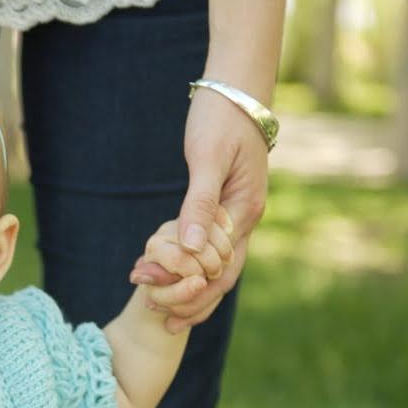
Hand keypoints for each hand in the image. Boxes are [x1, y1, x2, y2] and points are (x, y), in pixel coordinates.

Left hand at [130, 84, 270, 329]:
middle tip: (161, 323)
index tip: (160, 307)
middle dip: (193, 300)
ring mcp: (239, 214)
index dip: (192, 292)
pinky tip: (175, 280)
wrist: (237, 85)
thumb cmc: (220, 116)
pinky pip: (214, 248)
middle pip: (222, 275)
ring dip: (193, 288)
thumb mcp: (207, 160)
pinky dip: (195, 268)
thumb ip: (199, 205)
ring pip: (219, 265)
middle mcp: (246, 218)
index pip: (220, 268)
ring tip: (163, 311)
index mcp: (244, 211)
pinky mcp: (228, 206)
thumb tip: (190, 250)